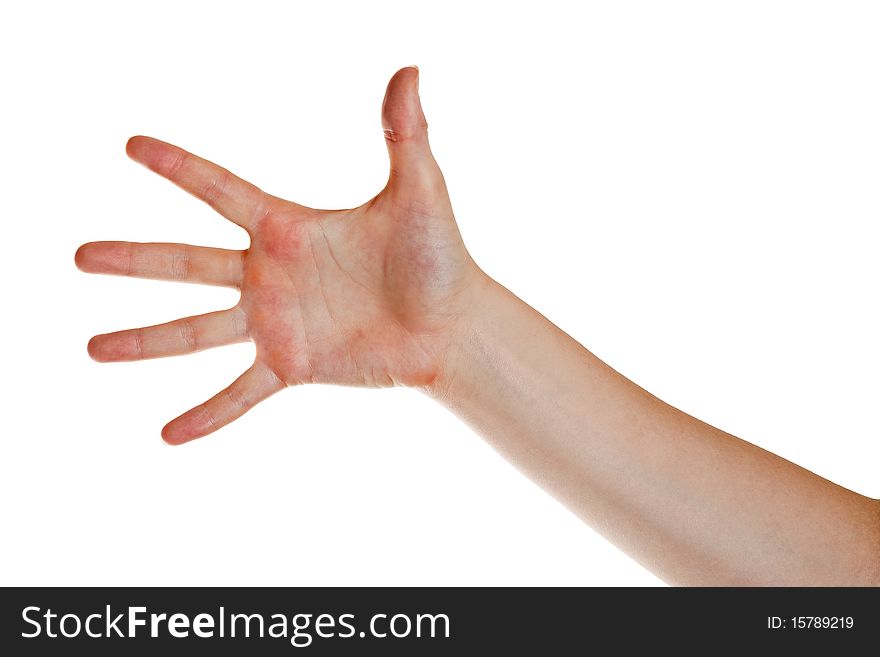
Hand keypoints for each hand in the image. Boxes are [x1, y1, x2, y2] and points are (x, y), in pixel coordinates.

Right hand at [76, 67, 482, 443]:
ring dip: (145, 341)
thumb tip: (409, 70)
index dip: (177, 168)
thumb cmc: (439, 256)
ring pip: (196, 332)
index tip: (132, 146)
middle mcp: (270, 274)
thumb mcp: (419, 191)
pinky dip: (208, 414)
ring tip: (93, 349)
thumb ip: (404, 134)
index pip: (220, 191)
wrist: (452, 325)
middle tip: (78, 256)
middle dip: (133, 260)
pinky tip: (168, 436)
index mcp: (289, 227)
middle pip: (186, 263)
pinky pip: (241, 392)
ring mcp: (276, 322)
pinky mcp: (293, 365)